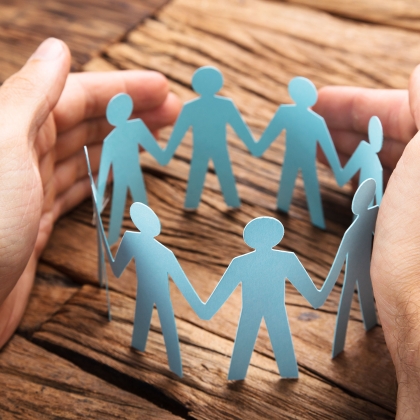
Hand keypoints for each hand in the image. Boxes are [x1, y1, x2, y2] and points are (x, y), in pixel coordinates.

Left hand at [0, 38, 179, 347]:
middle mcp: (22, 155)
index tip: (163, 89)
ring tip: (156, 139)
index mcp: (15, 128)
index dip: (123, 90)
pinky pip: (79, 192)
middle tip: (172, 114)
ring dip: (121, 145)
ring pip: (86, 158)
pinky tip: (120, 176)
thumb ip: (31, 95)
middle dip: (130, 114)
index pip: (77, 96)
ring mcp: (31, 191)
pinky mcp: (38, 225)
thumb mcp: (3, 144)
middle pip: (86, 125)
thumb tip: (59, 50)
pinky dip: (103, 180)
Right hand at [314, 66, 419, 417]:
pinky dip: (354, 177)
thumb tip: (417, 71)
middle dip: (346, 122)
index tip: (314, 100)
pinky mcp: (407, 229)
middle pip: (392, 133)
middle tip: (304, 120)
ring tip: (310, 144)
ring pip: (383, 161)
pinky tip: (333, 175)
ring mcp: (419, 205)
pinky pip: (379, 189)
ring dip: (346, 149)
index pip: (409, 108)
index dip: (358, 101)